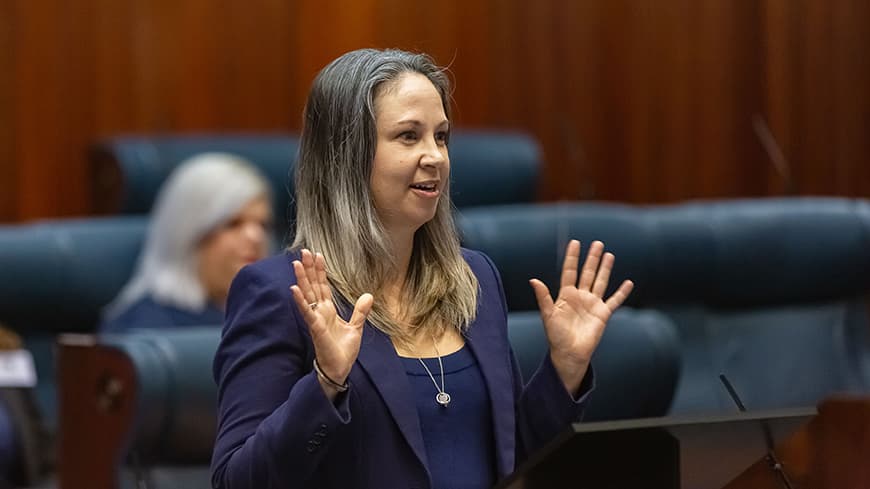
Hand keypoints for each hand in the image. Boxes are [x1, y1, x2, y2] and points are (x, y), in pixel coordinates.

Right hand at [290, 249, 372, 395]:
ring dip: (302, 279)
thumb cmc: (343, 351)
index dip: (320, 271)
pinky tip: (294, 288)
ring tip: (297, 263)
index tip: (317, 255)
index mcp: (328, 310)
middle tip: (304, 250)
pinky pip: (306, 311)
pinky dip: (300, 300)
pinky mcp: (315, 327)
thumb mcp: (356, 327)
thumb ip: (360, 311)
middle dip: (309, 268)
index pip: (322, 286)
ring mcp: (316, 318)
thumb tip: (368, 295)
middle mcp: (319, 312)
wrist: (339, 369)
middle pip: (313, 286)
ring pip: (307, 294)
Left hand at [529, 240, 633, 393]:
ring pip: (600, 282)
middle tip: (597, 243)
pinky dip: (622, 292)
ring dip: (605, 269)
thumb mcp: (548, 315)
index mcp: (566, 295)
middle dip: (592, 258)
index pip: (569, 271)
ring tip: (609, 255)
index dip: (572, 257)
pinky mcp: (603, 314)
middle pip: (587, 273)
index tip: (575, 242)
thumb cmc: (556, 336)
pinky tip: (628, 282)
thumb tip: (533, 280)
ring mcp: (592, 304)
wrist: (569, 354)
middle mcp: (580, 297)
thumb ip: (543, 297)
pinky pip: (614, 301)